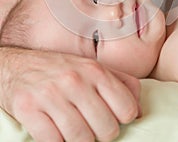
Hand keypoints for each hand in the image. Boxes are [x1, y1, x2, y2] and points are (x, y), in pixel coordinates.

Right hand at [0, 47, 140, 141]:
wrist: (16, 66)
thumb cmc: (60, 69)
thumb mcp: (92, 68)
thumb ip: (121, 83)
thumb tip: (140, 110)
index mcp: (94, 70)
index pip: (127, 109)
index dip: (121, 118)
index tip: (110, 116)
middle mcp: (74, 80)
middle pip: (107, 129)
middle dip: (101, 133)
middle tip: (90, 125)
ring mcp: (51, 95)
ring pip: (82, 140)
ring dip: (80, 141)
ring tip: (73, 129)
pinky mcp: (29, 109)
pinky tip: (55, 131)